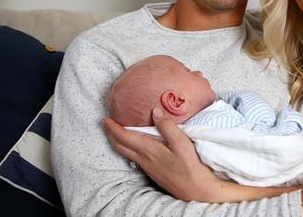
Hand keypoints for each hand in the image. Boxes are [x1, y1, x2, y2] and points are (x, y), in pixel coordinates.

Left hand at [102, 109, 222, 201]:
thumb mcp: (182, 143)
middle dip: (111, 135)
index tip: (106, 119)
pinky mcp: (153, 172)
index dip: (113, 128)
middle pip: (120, 146)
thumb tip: (155, 112)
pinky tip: (135, 145)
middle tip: (107, 124)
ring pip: (126, 153)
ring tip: (118, 132)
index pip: (125, 137)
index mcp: (149, 150)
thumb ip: (168, 127)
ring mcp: (148, 167)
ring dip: (119, 142)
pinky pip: (134, 157)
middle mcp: (145, 159)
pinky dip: (129, 148)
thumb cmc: (190, 166)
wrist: (196, 190)